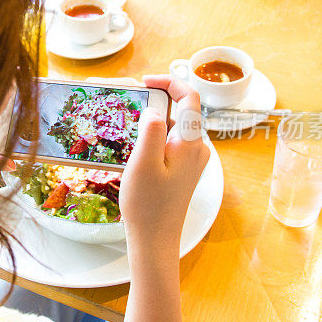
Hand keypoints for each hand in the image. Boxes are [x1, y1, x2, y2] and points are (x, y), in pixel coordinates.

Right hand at [118, 75, 209, 255]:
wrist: (155, 239)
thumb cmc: (148, 205)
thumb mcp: (143, 163)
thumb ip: (151, 130)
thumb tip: (154, 108)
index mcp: (190, 143)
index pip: (190, 97)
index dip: (169, 82)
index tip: (144, 82)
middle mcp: (196, 148)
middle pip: (180, 111)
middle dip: (154, 101)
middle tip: (127, 104)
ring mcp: (190, 159)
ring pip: (172, 127)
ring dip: (151, 121)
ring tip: (125, 126)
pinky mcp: (182, 169)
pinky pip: (169, 142)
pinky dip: (152, 136)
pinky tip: (133, 146)